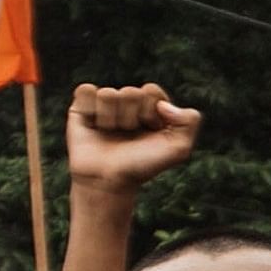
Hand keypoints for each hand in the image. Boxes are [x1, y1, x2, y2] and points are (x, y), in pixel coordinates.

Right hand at [62, 84, 202, 194]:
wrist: (108, 180)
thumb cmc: (142, 165)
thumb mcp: (178, 149)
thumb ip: (189, 121)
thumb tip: (163, 104)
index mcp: (150, 107)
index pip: (151, 90)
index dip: (150, 112)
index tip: (149, 131)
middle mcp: (128, 103)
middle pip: (131, 92)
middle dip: (131, 118)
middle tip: (127, 135)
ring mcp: (104, 104)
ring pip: (109, 94)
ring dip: (112, 119)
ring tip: (110, 134)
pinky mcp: (81, 107)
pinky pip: (87, 90)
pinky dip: (90, 109)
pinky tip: (94, 125)